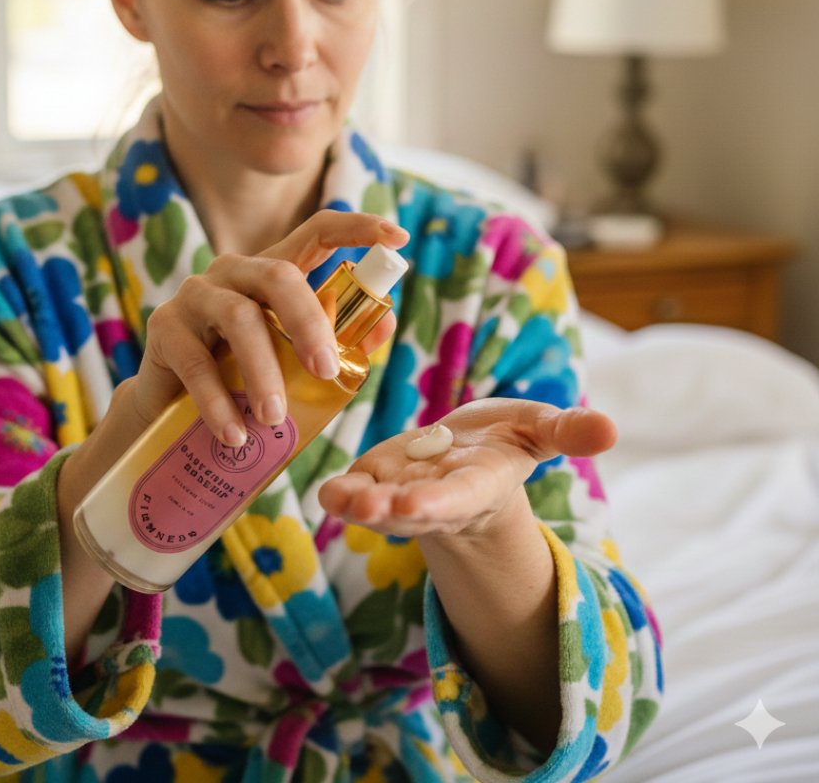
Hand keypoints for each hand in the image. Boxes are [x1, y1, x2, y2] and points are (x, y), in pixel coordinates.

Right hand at [119, 210, 405, 449]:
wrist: (170, 412)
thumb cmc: (242, 380)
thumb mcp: (291, 361)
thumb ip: (335, 343)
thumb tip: (383, 326)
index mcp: (273, 273)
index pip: (316, 232)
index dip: (357, 228)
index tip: (396, 236)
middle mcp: (234, 272)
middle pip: (278, 276)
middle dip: (309, 323)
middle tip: (327, 371)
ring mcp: (196, 295)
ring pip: (239, 318)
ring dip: (263, 371)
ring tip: (275, 419)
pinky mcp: (164, 327)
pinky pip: (197, 364)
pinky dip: (219, 403)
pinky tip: (236, 434)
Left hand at [317, 399, 616, 539]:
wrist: (467, 451)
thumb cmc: (505, 439)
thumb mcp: (538, 428)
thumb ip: (567, 430)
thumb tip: (611, 428)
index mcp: (478, 485)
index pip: (458, 497)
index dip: (438, 502)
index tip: (415, 505)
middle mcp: (435, 496)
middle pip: (412, 510)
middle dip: (390, 511)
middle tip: (367, 507)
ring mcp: (401, 490)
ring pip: (376, 504)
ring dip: (356, 504)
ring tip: (336, 499)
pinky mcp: (375, 476)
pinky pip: (355, 487)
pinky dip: (341, 490)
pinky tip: (326, 490)